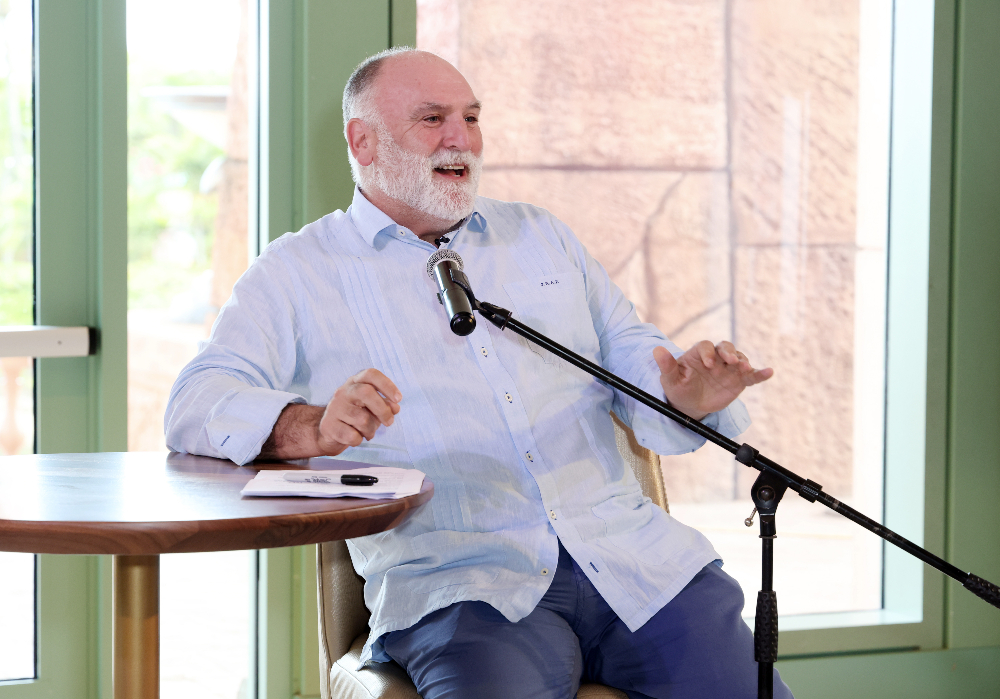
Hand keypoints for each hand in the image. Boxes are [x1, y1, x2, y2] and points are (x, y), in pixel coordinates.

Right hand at [316, 368, 401, 453]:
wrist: (329, 431)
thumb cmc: (355, 416)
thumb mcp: (372, 408)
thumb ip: (385, 405)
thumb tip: (395, 407)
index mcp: (355, 383)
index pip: (371, 374)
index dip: (387, 385)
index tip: (398, 399)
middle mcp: (343, 392)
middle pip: (366, 392)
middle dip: (383, 410)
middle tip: (389, 422)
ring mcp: (334, 408)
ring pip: (362, 419)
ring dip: (371, 430)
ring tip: (368, 432)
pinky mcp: (329, 426)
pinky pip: (352, 436)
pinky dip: (359, 440)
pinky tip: (356, 438)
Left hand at [654, 341, 771, 420]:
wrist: (690, 406)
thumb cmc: (679, 389)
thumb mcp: (670, 380)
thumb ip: (667, 366)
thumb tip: (656, 350)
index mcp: (698, 354)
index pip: (705, 347)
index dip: (707, 352)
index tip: (707, 364)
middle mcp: (715, 358)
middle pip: (725, 348)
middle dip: (729, 352)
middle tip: (730, 361)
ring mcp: (728, 368)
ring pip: (739, 359)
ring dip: (743, 362)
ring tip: (746, 369)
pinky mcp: (739, 380)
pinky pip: (751, 376)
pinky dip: (760, 374)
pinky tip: (769, 372)